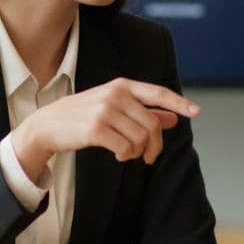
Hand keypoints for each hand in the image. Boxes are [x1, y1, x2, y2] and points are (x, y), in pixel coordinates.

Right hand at [10, 78, 199, 178]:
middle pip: (152, 124)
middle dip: (155, 146)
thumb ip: (144, 112)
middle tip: (149, 157)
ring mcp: (104, 110)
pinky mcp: (95, 129)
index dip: (179, 102)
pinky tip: (117, 154)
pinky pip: (125, 148)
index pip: (158, 92)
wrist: (47, 125)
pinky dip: (125, 156)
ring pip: (140, 138)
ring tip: (126, 153)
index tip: (196, 112)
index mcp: (122, 86)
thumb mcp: (114, 108)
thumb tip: (174, 117)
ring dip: (137, 152)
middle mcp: (115, 94)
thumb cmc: (83, 116)